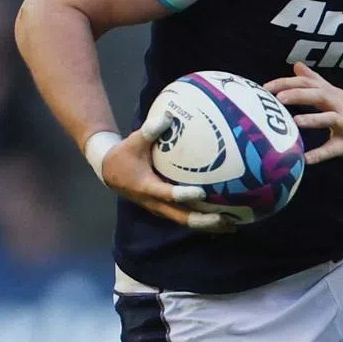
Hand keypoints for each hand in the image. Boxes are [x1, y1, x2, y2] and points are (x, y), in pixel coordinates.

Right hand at [100, 112, 234, 232]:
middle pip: (182, 217)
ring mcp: (161, 209)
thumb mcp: (133, 141)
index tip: (201, 193)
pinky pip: (186, 217)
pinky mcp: (166, 209)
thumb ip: (149, 130)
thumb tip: (168, 116)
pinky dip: (204, 220)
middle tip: (226, 219)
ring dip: (208, 224)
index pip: (167, 194)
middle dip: (204, 220)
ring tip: (232, 225)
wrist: (109, 173)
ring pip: (186, 221)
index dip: (183, 195)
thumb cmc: (124, 156)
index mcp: (147, 187)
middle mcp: (156, 203)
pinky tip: (224, 219)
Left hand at [265, 62, 342, 164]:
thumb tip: (296, 65)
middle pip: (318, 95)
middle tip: (277, 98)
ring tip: (293, 122)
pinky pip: (333, 148)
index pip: (308, 83)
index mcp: (333, 94)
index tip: (266, 88)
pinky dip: (320, 154)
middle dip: (298, 95)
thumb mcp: (337, 93)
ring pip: (329, 119)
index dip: (287, 83)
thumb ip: (316, 80)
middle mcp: (339, 105)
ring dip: (312, 120)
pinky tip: (305, 159)